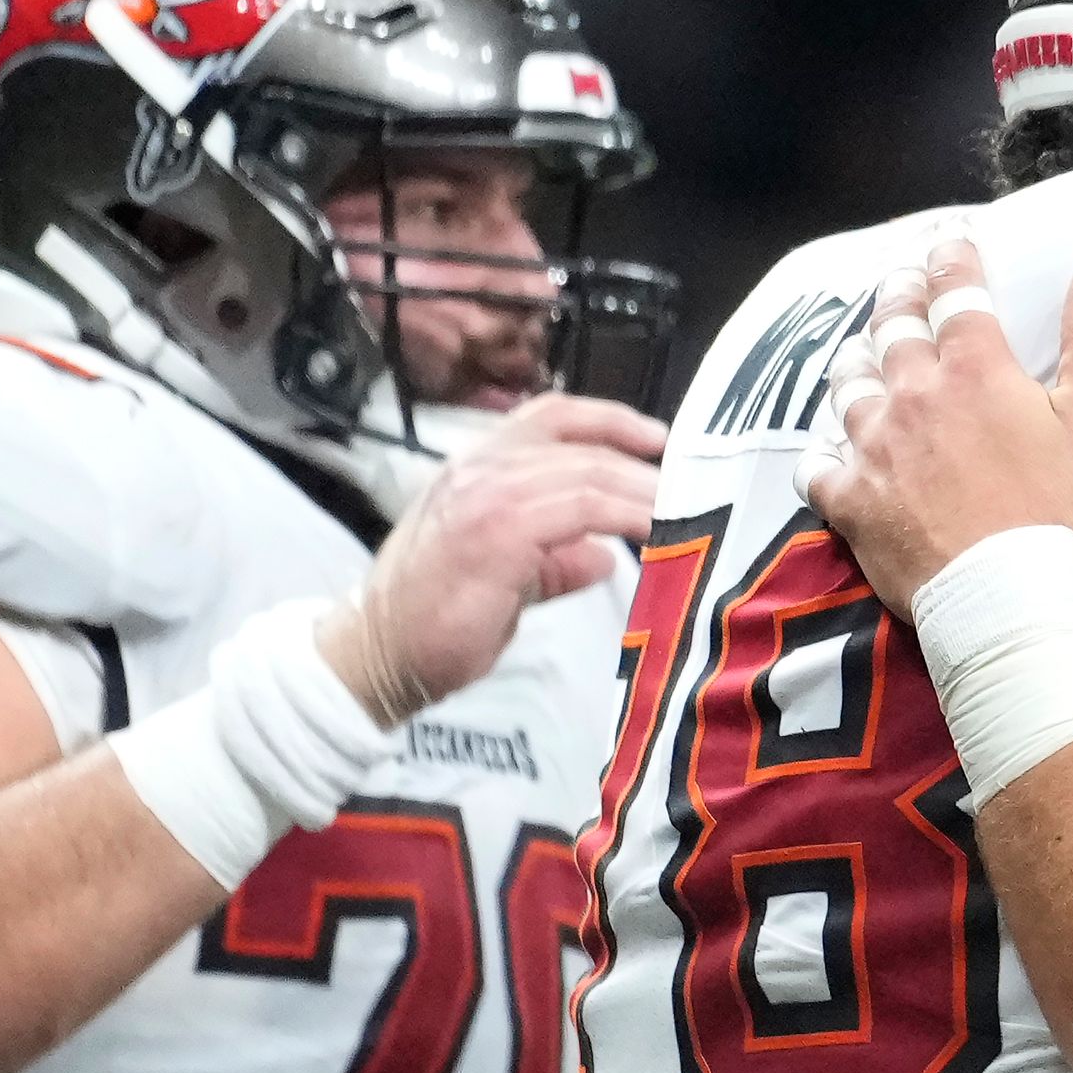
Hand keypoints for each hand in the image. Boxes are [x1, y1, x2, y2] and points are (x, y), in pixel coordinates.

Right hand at [321, 394, 664, 722]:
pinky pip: (582, 508)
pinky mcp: (497, 530)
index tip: (659, 439)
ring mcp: (485, 493)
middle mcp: (477, 466)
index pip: (552, 416)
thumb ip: (551, 558)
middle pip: (581, 444)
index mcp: (475, 466)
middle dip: (645, 466)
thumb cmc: (433, 621)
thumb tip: (603, 556)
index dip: (611, 420)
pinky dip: (628, 515)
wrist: (376, 655)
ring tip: (688, 512)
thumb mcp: (502, 576)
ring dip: (645, 491)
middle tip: (696, 488)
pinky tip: (657, 531)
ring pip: (587, 472)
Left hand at [807, 238, 1072, 601]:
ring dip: (857, 360)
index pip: (954, 291)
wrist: (1002, 595)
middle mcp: (913, 395)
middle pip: (892, 326)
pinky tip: (831, 446)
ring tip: (862, 352)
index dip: (951, 259)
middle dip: (897, 295)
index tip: (948, 243)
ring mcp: (874, 445)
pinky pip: (818, 463)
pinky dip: (824, 450)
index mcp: (974, 370)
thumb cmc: (1052, 511)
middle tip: (900, 283)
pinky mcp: (850, 497)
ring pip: (848, 382)